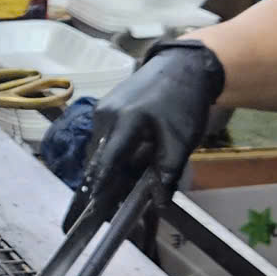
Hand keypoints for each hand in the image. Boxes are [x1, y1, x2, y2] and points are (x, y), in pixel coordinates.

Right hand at [71, 42, 223, 228]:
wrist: (183, 67)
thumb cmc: (184, 103)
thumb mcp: (182, 140)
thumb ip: (168, 172)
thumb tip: (158, 203)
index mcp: (126, 120)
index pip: (106, 161)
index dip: (99, 186)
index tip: (92, 208)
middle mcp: (106, 115)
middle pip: (97, 158)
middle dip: (100, 183)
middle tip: (103, 207)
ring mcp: (102, 110)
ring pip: (97, 149)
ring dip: (105, 169)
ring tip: (116, 188)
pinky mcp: (104, 108)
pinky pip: (101, 138)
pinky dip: (108, 155)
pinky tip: (121, 165)